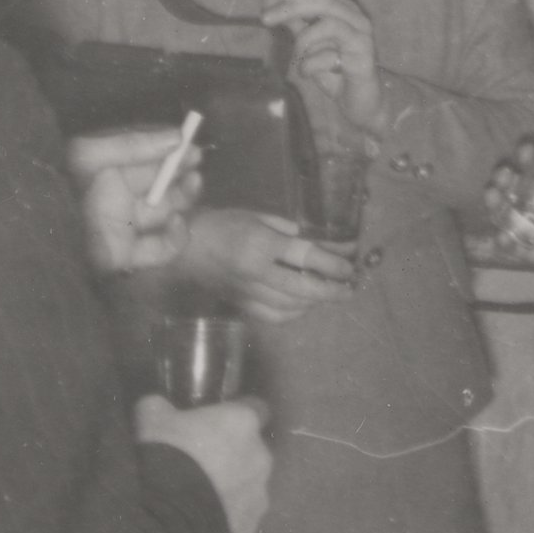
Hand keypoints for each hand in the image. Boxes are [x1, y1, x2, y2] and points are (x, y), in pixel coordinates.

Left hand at [67, 125, 199, 274]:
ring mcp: (120, 230)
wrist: (44, 247)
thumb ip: (131, 144)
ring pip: (164, 213)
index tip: (191, 146)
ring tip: (192, 186)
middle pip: (157, 184)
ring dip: (183, 199)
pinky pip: (159, 250)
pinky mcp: (125, 259)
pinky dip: (176, 238)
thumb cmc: (63, 195)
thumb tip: (177, 138)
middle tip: (197, 167)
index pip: (142, 159)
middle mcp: (113, 200)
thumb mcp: (87, 156)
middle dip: (180, 175)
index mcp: (102, 174)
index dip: (167, 152)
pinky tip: (178, 223)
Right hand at [134, 393, 272, 532]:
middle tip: (198, 466)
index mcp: (243, 423)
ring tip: (194, 500)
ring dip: (230, 490)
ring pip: (248, 488)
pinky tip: (197, 523)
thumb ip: (163, 408)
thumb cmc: (160, 456)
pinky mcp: (249, 529)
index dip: (235, 416)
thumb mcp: (150, 418)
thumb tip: (161, 408)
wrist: (160, 518)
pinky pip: (239, 520)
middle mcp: (260, 457)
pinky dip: (224, 520)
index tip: (216, 425)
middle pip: (251, 452)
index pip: (255, 410)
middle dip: (231, 457)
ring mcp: (258, 496)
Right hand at [183, 207, 357, 323]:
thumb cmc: (222, 224)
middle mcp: (255, 272)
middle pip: (302, 289)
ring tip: (329, 293)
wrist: (183, 247)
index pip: (305, 256)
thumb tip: (323, 243)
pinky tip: (302, 304)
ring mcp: (246, 293)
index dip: (332, 264)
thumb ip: (291, 231)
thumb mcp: (259, 216)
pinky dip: (293, 313)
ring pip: (291, 307)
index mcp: (260, 244)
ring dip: (314, 302)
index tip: (350, 267)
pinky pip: (273, 316)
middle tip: (349, 288)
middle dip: (331, 291)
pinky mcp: (240, 305)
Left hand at [265, 0, 385, 143]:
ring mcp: (362, 38)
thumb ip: (293, 21)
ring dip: (303, 39)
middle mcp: (357, 18)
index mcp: (345, 9)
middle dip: (291, 5)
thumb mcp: (307, 42)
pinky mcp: (363, 60)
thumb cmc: (333, 68)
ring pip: (329, 23)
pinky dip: (310, 64)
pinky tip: (305, 73)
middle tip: (265, 17)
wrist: (359, 102)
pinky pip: (329, 56)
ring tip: (296, 55)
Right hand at [470, 136, 533, 272]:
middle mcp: (533, 195)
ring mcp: (528, 221)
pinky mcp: (529, 246)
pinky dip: (502, 241)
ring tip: (493, 197)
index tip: (527, 151)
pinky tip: (500, 239)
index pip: (533, 159)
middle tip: (505, 174)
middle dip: (502, 175)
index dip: (526, 152)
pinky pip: (509, 243)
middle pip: (509, 182)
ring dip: (493, 202)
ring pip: (501, 209)